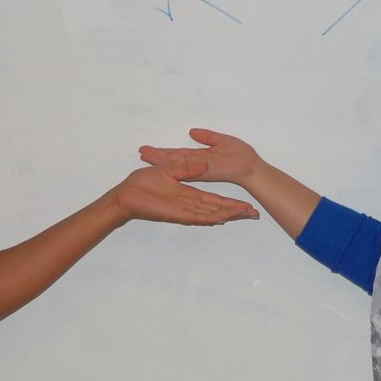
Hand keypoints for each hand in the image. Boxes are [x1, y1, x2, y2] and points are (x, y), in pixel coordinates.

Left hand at [113, 161, 258, 225]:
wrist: (126, 194)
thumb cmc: (143, 183)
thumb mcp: (169, 169)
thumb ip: (187, 167)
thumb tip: (203, 162)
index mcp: (188, 195)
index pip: (213, 200)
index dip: (229, 202)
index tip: (244, 204)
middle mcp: (189, 205)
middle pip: (217, 209)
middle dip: (235, 211)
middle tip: (254, 213)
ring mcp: (184, 211)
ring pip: (211, 214)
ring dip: (228, 214)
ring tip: (246, 215)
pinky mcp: (176, 214)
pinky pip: (197, 216)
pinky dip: (210, 217)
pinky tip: (223, 218)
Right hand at [139, 128, 260, 186]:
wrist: (251, 167)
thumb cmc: (241, 156)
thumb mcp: (222, 140)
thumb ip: (207, 137)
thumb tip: (192, 131)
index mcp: (201, 157)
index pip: (179, 154)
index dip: (165, 153)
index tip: (152, 149)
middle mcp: (196, 164)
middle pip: (172, 159)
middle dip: (157, 156)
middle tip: (141, 152)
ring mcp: (198, 167)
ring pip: (174, 162)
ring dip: (159, 159)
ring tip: (144, 154)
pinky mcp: (201, 170)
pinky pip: (183, 165)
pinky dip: (171, 163)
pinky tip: (161, 160)